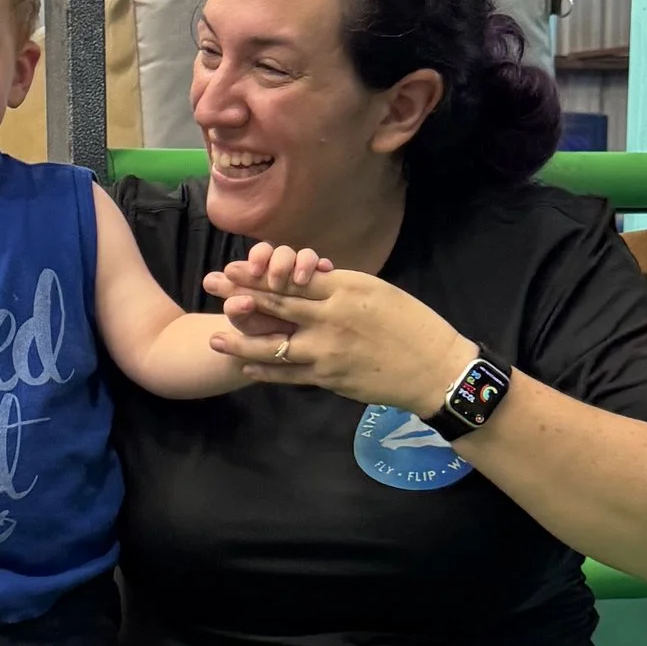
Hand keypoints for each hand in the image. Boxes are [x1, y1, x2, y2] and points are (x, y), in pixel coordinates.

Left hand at [204, 253, 474, 416]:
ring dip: (242, 343)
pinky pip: (289, 375)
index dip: (259, 273)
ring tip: (215, 339)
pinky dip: (266, 371)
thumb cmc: (413, 325)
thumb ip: (341, 286)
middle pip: (276, 305)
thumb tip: (311, 278)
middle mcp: (331, 319)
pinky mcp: (329, 379)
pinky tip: (247, 368)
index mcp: (345, 291)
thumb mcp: (379, 292)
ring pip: (274, 346)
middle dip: (240, 294)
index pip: (293, 279)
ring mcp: (327, 352)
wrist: (434, 369)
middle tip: (211, 285)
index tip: (234, 266)